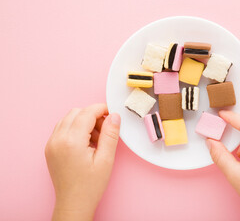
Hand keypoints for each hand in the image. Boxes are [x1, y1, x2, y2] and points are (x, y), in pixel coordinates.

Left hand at [45, 103, 120, 220]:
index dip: (101, 109)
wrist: (74, 203)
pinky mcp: (50, 148)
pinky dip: (75, 128)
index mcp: (71, 141)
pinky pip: (62, 128)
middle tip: (106, 128)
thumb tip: (114, 116)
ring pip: (68, 118)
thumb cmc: (90, 186)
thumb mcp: (106, 159)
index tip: (112, 113)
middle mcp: (58, 139)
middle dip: (92, 115)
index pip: (86, 113)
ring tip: (96, 138)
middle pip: (76, 112)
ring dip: (83, 121)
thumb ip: (110, 134)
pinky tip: (85, 142)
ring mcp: (51, 143)